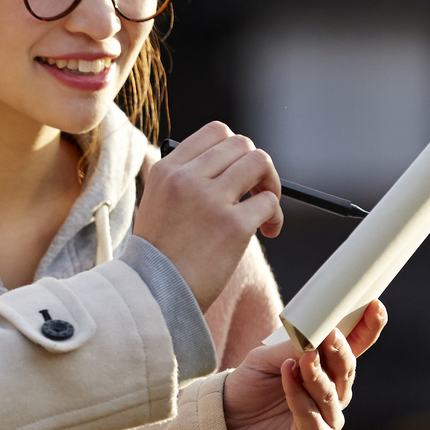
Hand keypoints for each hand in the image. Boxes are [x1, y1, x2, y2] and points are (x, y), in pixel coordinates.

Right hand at [131, 123, 282, 310]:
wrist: (153, 296)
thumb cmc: (159, 258)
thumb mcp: (156, 205)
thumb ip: (184, 181)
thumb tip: (229, 167)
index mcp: (167, 170)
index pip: (215, 132)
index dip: (235, 150)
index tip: (236, 174)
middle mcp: (187, 178)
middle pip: (241, 144)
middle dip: (256, 166)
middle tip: (254, 192)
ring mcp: (211, 200)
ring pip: (260, 163)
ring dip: (270, 185)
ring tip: (264, 211)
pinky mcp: (233, 226)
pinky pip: (270, 203)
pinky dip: (275, 217)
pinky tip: (267, 231)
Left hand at [221, 304, 387, 429]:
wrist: (224, 423)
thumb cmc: (247, 388)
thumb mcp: (265, 359)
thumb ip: (291, 348)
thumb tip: (315, 337)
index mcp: (326, 369)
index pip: (355, 347)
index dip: (368, 328)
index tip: (375, 305)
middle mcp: (332, 394)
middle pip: (346, 370)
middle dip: (341, 351)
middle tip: (330, 334)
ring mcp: (326, 418)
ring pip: (331, 393)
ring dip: (317, 373)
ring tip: (304, 355)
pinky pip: (312, 416)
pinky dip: (299, 394)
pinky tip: (287, 374)